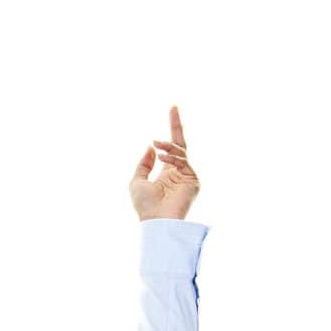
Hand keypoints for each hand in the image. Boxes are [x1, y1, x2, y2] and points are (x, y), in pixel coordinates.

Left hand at [129, 106, 200, 221]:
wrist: (156, 222)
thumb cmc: (145, 206)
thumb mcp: (137, 181)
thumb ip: (143, 163)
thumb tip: (151, 146)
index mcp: (167, 173)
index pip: (171, 147)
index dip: (173, 129)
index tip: (172, 109)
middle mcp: (178, 172)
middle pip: (181, 144)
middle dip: (176, 125)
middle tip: (173, 107)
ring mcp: (187, 175)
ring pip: (180, 151)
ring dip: (167, 145)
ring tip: (155, 143)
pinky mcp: (193, 180)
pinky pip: (183, 161)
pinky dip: (172, 157)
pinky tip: (162, 158)